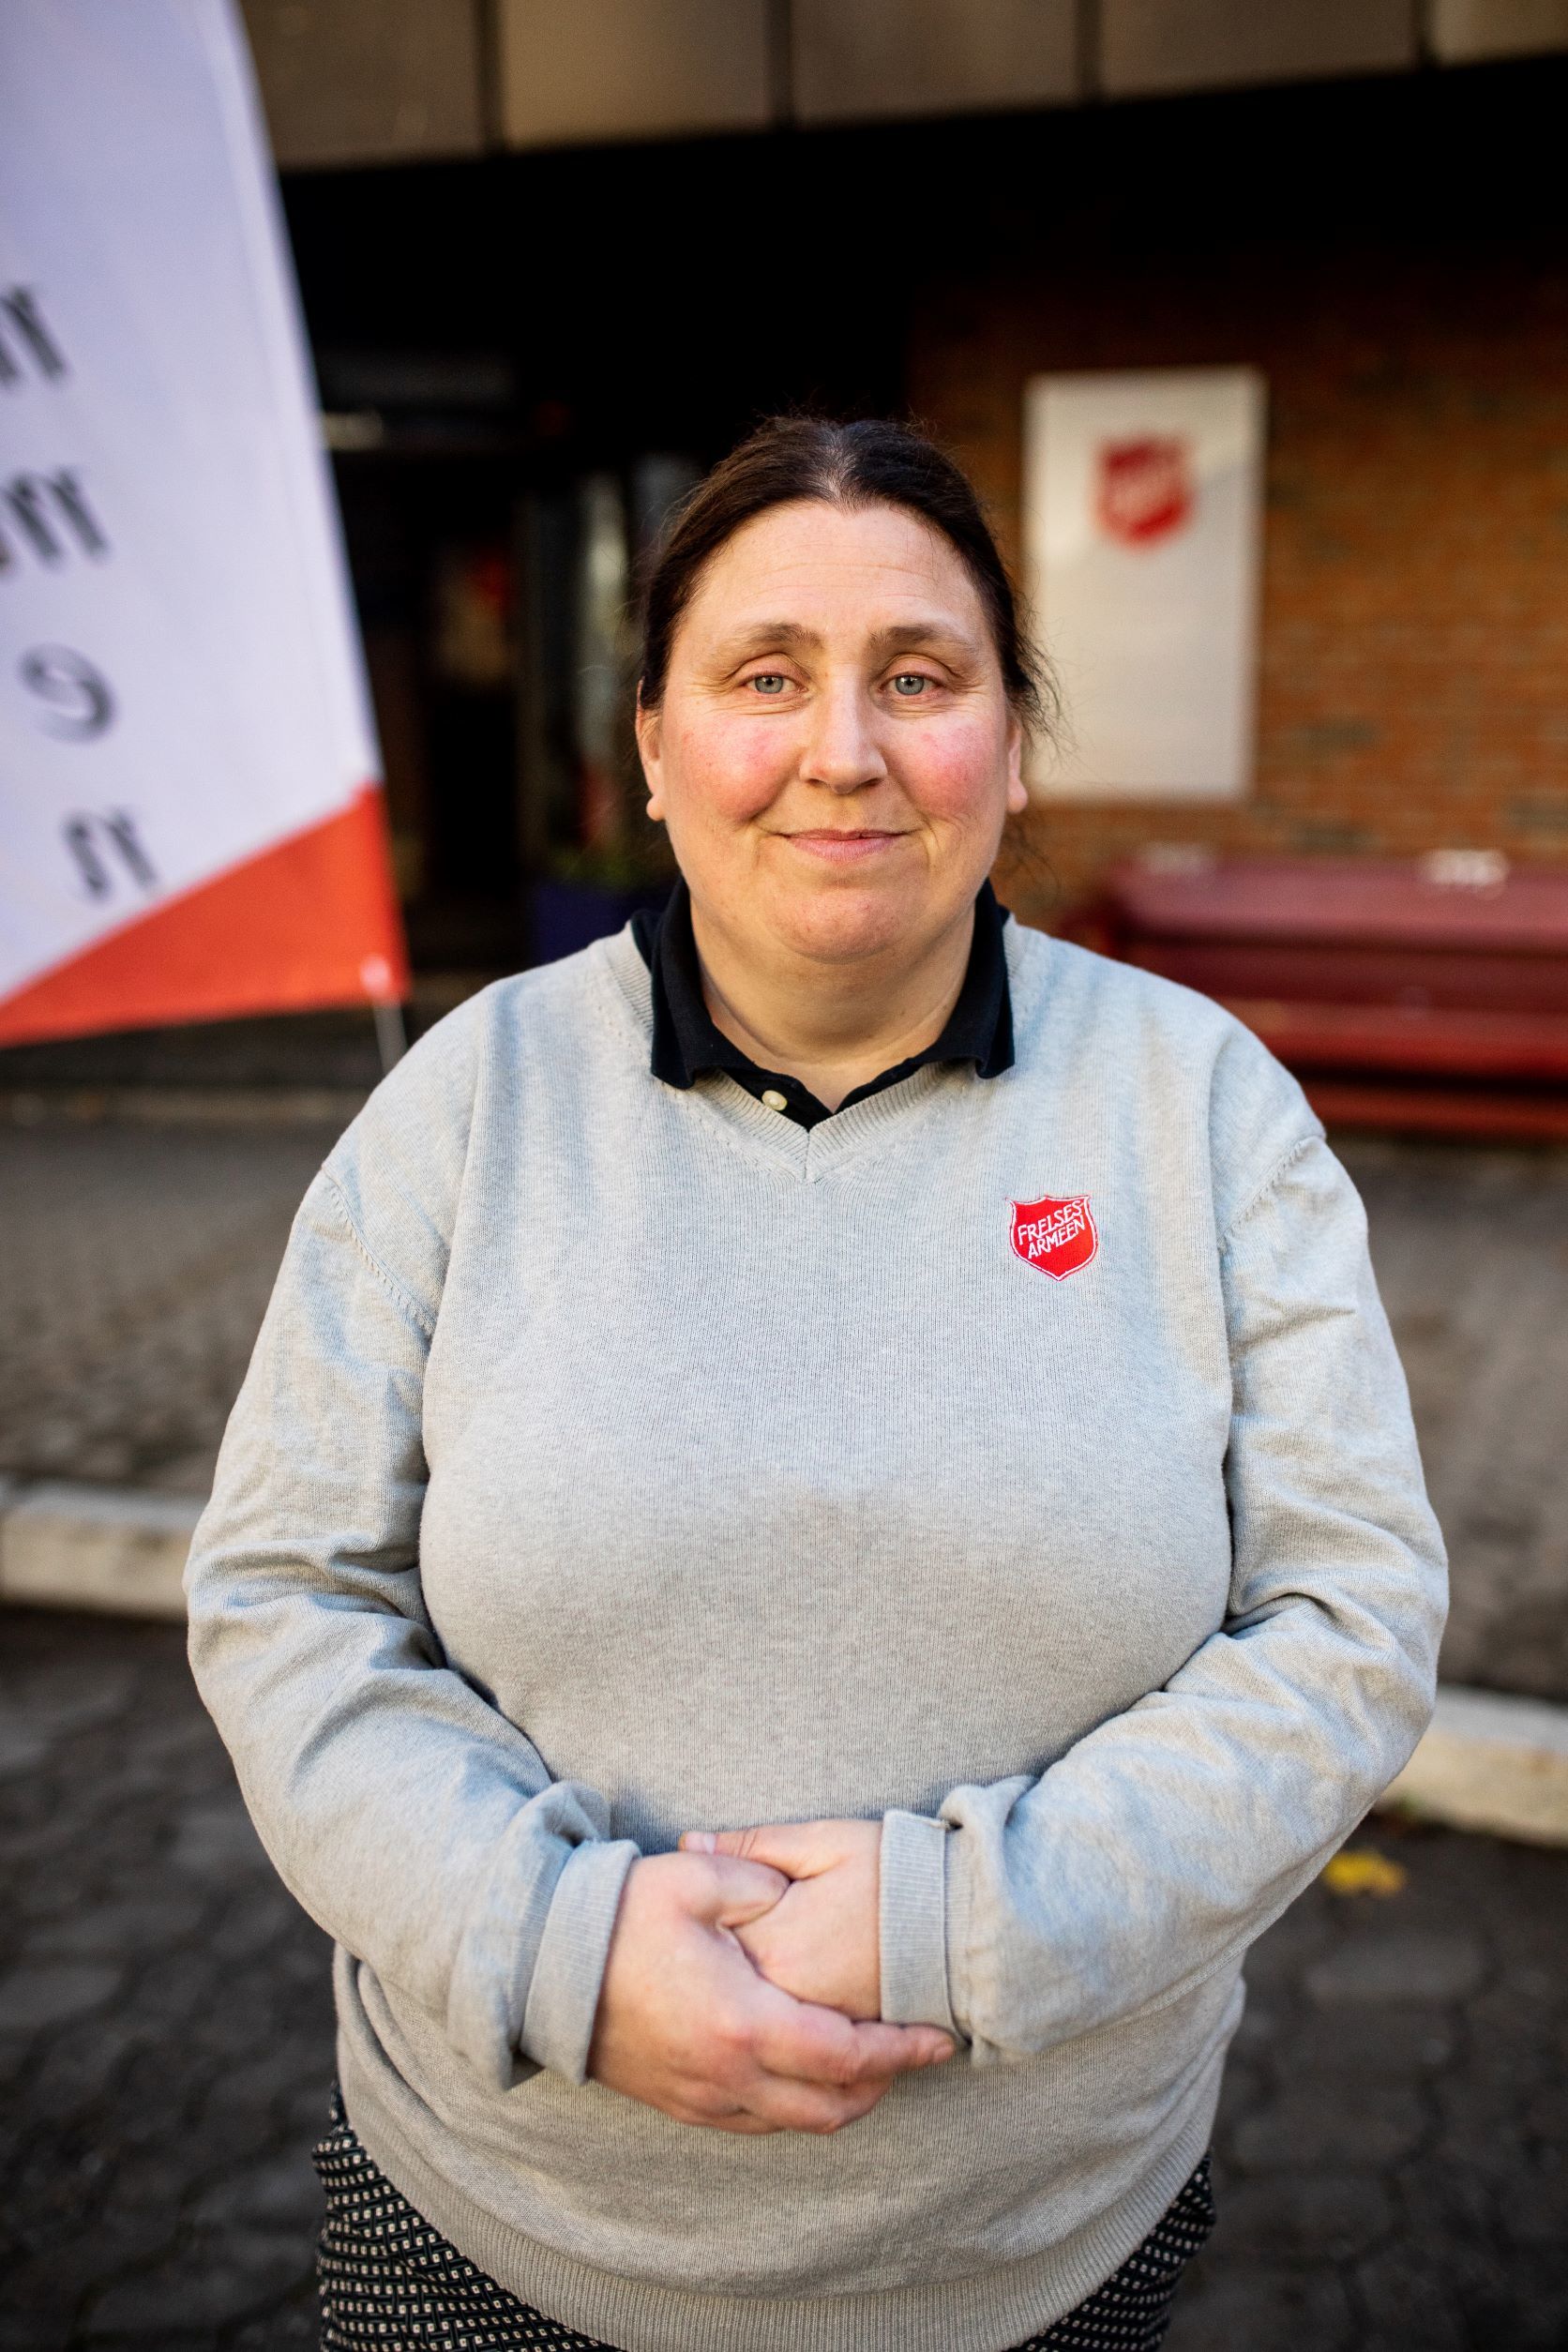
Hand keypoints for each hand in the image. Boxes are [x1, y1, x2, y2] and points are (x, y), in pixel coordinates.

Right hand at [587, 1849, 950, 2133]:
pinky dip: (793, 2107)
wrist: (540, 1968)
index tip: (938, 2039)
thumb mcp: (695, 1877)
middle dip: (882, 2085)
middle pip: (831, 2107)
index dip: (900, 2051)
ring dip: (840, 2101)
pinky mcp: (678, 2103)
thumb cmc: (617, 1919)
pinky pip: (754, 2123)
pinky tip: (803, 2073)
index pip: (846, 2055)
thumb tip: (795, 1885)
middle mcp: (727, 2075)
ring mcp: (701, 2097)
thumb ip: (759, 1876)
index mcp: (742, 2021)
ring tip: (868, 2063)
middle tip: (912, 2053)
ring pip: (794, 2124)